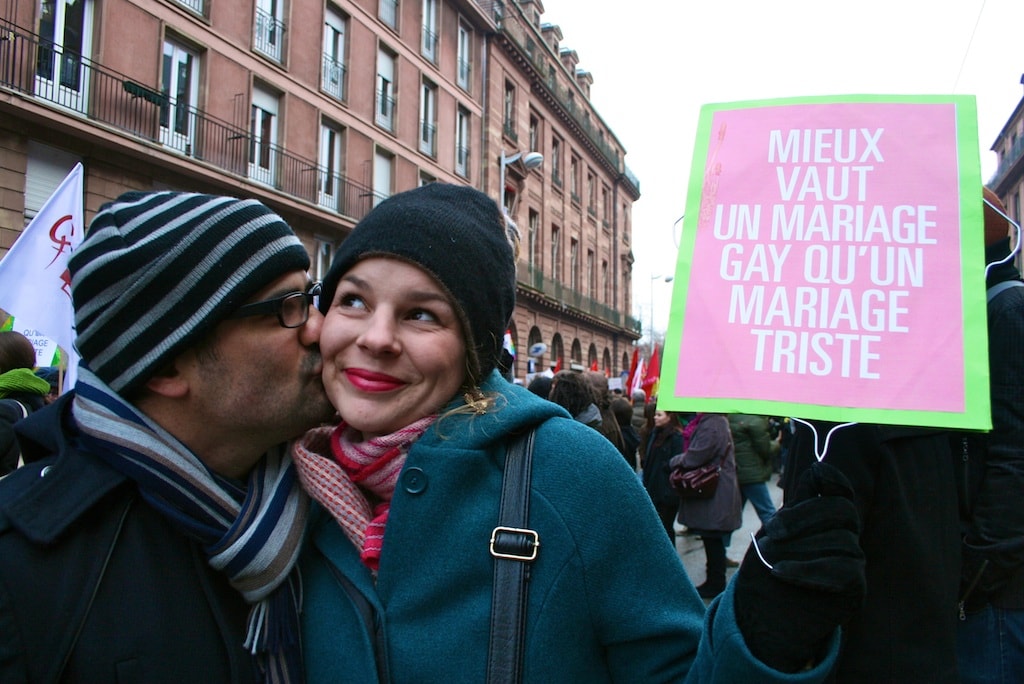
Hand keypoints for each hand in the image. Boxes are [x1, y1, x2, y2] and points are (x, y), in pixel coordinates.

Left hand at [734, 461, 865, 671]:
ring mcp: (854, 559)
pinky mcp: (855, 586)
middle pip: (841, 509)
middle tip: (774, 532)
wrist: (766, 615)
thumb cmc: (767, 567)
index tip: (816, 474)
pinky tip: (781, 572)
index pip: (838, 488)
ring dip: (799, 548)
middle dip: (804, 516)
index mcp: (824, 515)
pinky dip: (806, 570)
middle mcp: (845, 533)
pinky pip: (841, 570)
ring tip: (773, 561)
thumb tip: (815, 470)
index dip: (832, 477)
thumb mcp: (773, 532)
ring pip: (839, 540)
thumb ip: (794, 507)